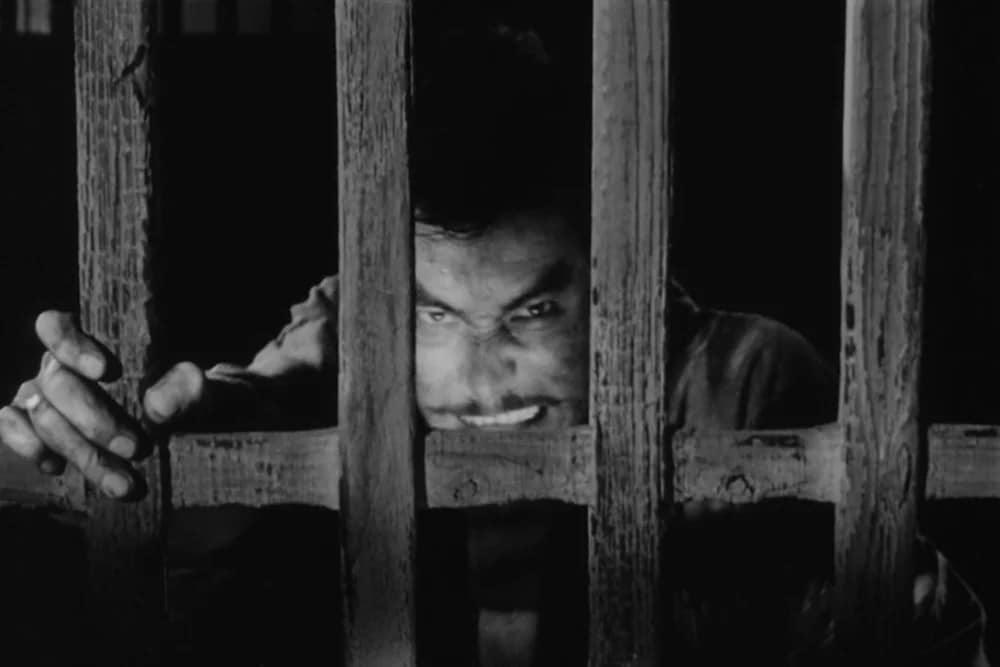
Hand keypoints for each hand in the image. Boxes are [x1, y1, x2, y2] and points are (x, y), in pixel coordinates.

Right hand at [0, 311, 212, 499]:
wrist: (194, 431)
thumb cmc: (195, 399)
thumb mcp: (207, 392)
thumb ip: (190, 390)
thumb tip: (157, 407)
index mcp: (97, 340)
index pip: (59, 327)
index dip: (73, 346)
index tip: (108, 371)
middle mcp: (62, 366)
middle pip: (58, 384)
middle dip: (95, 421)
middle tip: (137, 448)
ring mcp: (44, 397)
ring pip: (43, 416)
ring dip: (81, 452)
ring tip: (123, 483)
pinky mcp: (35, 428)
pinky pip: (13, 428)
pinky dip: (30, 447)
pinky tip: (58, 468)